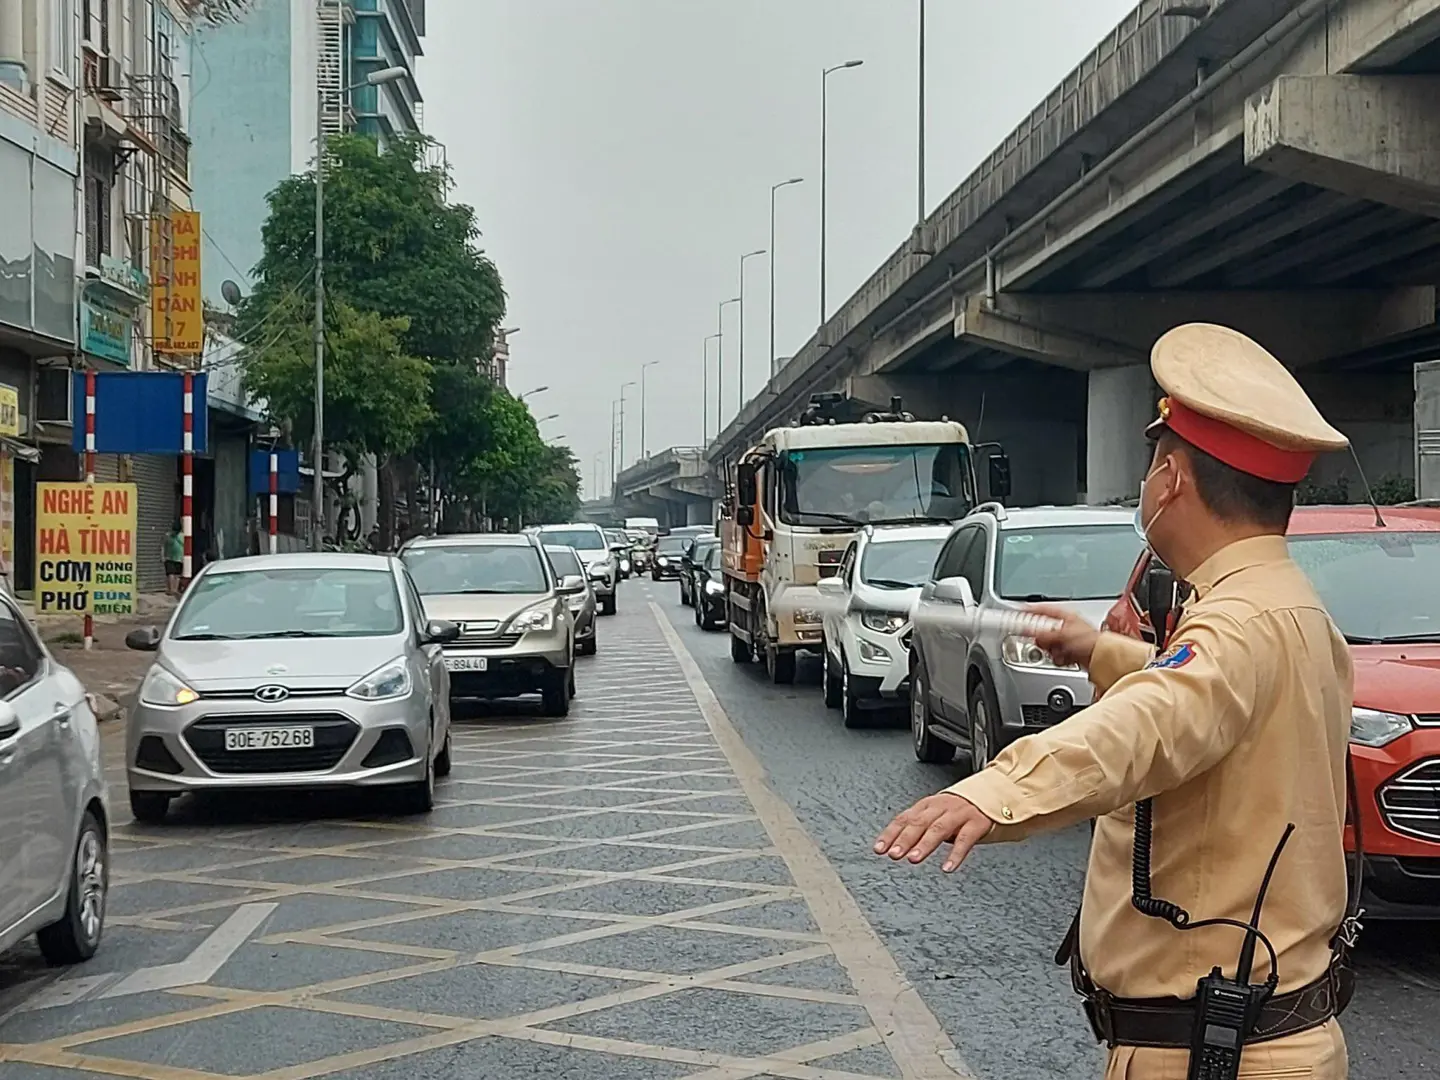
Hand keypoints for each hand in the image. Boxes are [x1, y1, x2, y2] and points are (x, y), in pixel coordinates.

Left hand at [873, 792, 994, 872]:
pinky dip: (956, 854)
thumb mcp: (936, 814)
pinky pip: (965, 839)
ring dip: (924, 844)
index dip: (890, 834)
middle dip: (905, 839)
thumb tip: (897, 843)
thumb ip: (920, 826)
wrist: (993, 794)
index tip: (879, 849)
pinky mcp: (977, 823)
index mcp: (928, 805)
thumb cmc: (961, 809)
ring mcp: (959, 814)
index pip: (904, 819)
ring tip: (914, 859)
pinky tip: (948, 867)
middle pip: (919, 823)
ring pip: (938, 828)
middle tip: (894, 854)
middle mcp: (941, 807)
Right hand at [1028, 604, 1100, 668]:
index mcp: (1066, 616)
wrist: (1105, 658)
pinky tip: (1066, 659)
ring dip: (1052, 651)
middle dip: (1043, 639)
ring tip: (1061, 653)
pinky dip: (1059, 658)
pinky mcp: (1071, 653)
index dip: (1030, 610)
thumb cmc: (1092, 641)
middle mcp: (1067, 626)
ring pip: (1049, 645)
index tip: (1019, 611)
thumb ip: (1043, 633)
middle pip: (1044, 631)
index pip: (1043, 610)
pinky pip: (1056, 655)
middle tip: (1044, 644)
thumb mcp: (1062, 634)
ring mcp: (1069, 640)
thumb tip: (1027, 630)